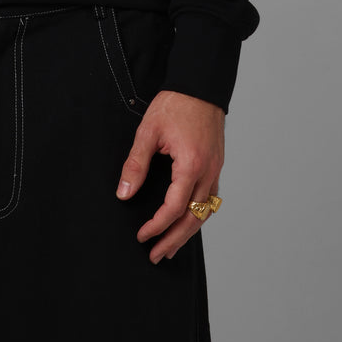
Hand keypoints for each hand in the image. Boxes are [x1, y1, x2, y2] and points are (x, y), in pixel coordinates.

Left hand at [115, 89, 223, 263]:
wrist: (200, 85)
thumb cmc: (175, 104)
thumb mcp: (148, 131)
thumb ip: (136, 164)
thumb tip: (124, 194)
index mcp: (191, 165)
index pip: (174, 208)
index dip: (157, 226)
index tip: (142, 236)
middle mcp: (208, 172)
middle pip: (193, 218)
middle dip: (174, 240)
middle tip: (156, 256)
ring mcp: (215, 170)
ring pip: (205, 213)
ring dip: (188, 233)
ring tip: (171, 248)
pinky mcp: (217, 165)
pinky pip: (210, 200)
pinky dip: (199, 217)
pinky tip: (188, 222)